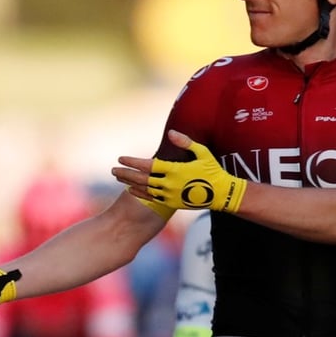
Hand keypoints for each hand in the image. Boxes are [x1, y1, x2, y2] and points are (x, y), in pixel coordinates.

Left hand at [117, 130, 245, 212]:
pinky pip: (152, 199)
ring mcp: (171, 195)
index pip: (148, 165)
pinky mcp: (173, 203)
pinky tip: (131, 190)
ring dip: (130, 183)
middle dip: (126, 174)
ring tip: (119, 178)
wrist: (222, 194)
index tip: (120, 158)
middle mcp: (170, 183)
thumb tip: (170, 133)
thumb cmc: (212, 170)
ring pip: (145, 189)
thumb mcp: (202, 152)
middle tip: (113, 170)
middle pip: (142, 179)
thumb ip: (185, 142)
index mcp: (175, 170)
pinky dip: (140, 194)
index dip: (133, 162)